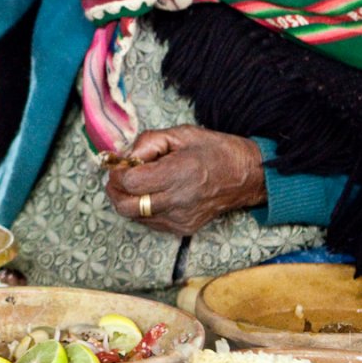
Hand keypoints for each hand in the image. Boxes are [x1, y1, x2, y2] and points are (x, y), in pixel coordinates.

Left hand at [103, 125, 266, 235]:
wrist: (246, 176)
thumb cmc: (215, 150)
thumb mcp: (181, 133)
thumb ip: (148, 142)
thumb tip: (126, 156)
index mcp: (179, 174)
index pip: (131, 183)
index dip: (119, 172)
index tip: (122, 163)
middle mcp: (179, 201)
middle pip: (126, 206)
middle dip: (115, 190)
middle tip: (119, 175)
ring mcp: (180, 219)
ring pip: (134, 217)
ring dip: (127, 199)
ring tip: (138, 183)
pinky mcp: (183, 229)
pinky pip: (149, 223)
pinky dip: (142, 209)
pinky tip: (153, 194)